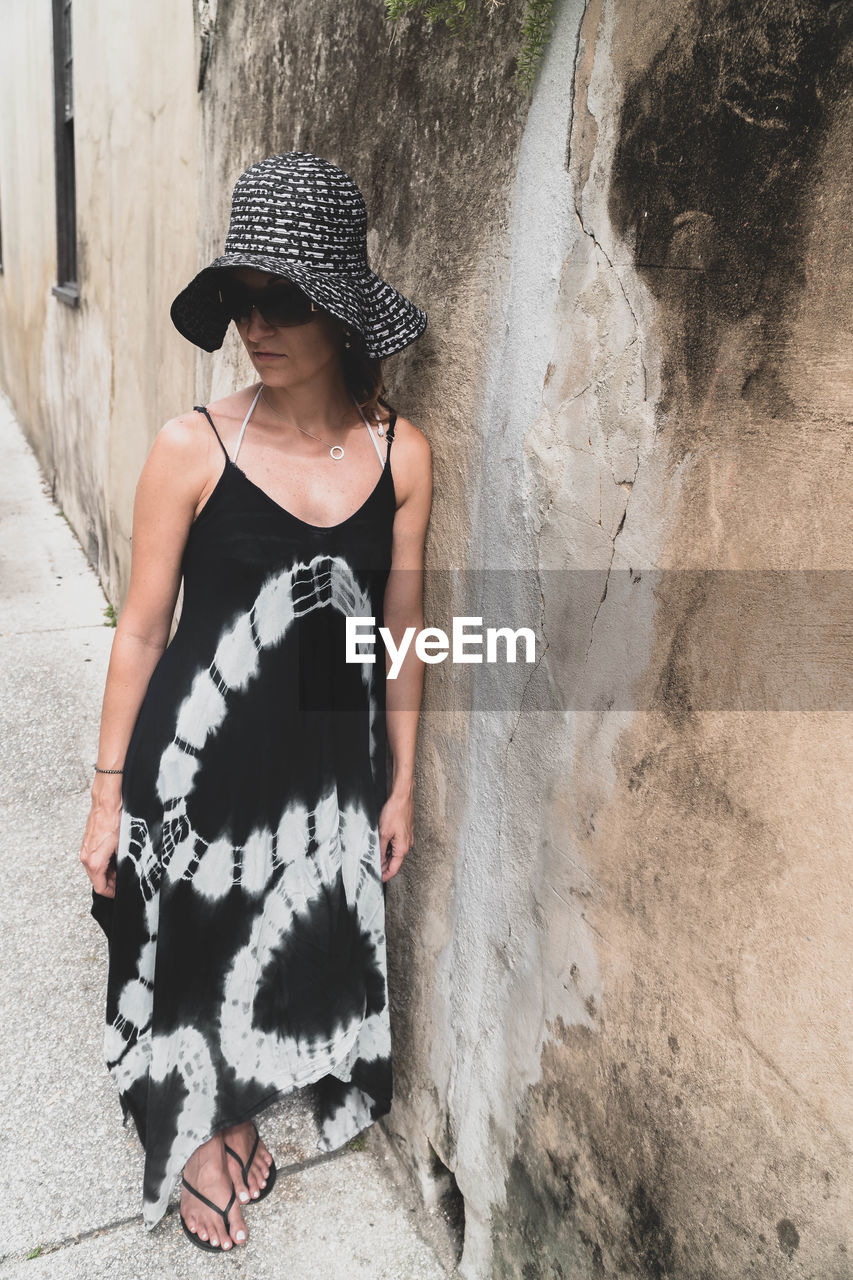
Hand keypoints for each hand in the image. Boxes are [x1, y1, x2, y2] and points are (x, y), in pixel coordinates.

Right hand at [80, 780, 122, 896]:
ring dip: (108, 872)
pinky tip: (115, 856)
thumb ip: (123, 864)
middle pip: (97, 879)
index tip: (120, 892)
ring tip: (122, 867)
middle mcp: (86, 857)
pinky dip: (104, 862)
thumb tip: (126, 874)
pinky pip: (94, 859)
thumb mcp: (124, 846)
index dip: (112, 893)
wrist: (107, 802)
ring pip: (95, 869)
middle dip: (111, 882)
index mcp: (94, 862)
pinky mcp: (87, 843)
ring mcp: (85, 849)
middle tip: (124, 879)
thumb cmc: (115, 820)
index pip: (100, 887)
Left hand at [378, 790, 413, 882]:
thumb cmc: (395, 812)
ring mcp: (406, 838)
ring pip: (395, 853)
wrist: (402, 797)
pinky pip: (396, 845)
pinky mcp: (404, 832)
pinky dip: (388, 848)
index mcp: (403, 848)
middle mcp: (407, 845)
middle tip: (373, 868)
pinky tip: (381, 846)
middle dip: (384, 866)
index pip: (394, 869)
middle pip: (395, 862)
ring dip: (385, 856)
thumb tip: (378, 862)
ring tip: (375, 857)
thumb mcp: (383, 833)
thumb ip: (380, 850)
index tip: (378, 879)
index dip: (385, 875)